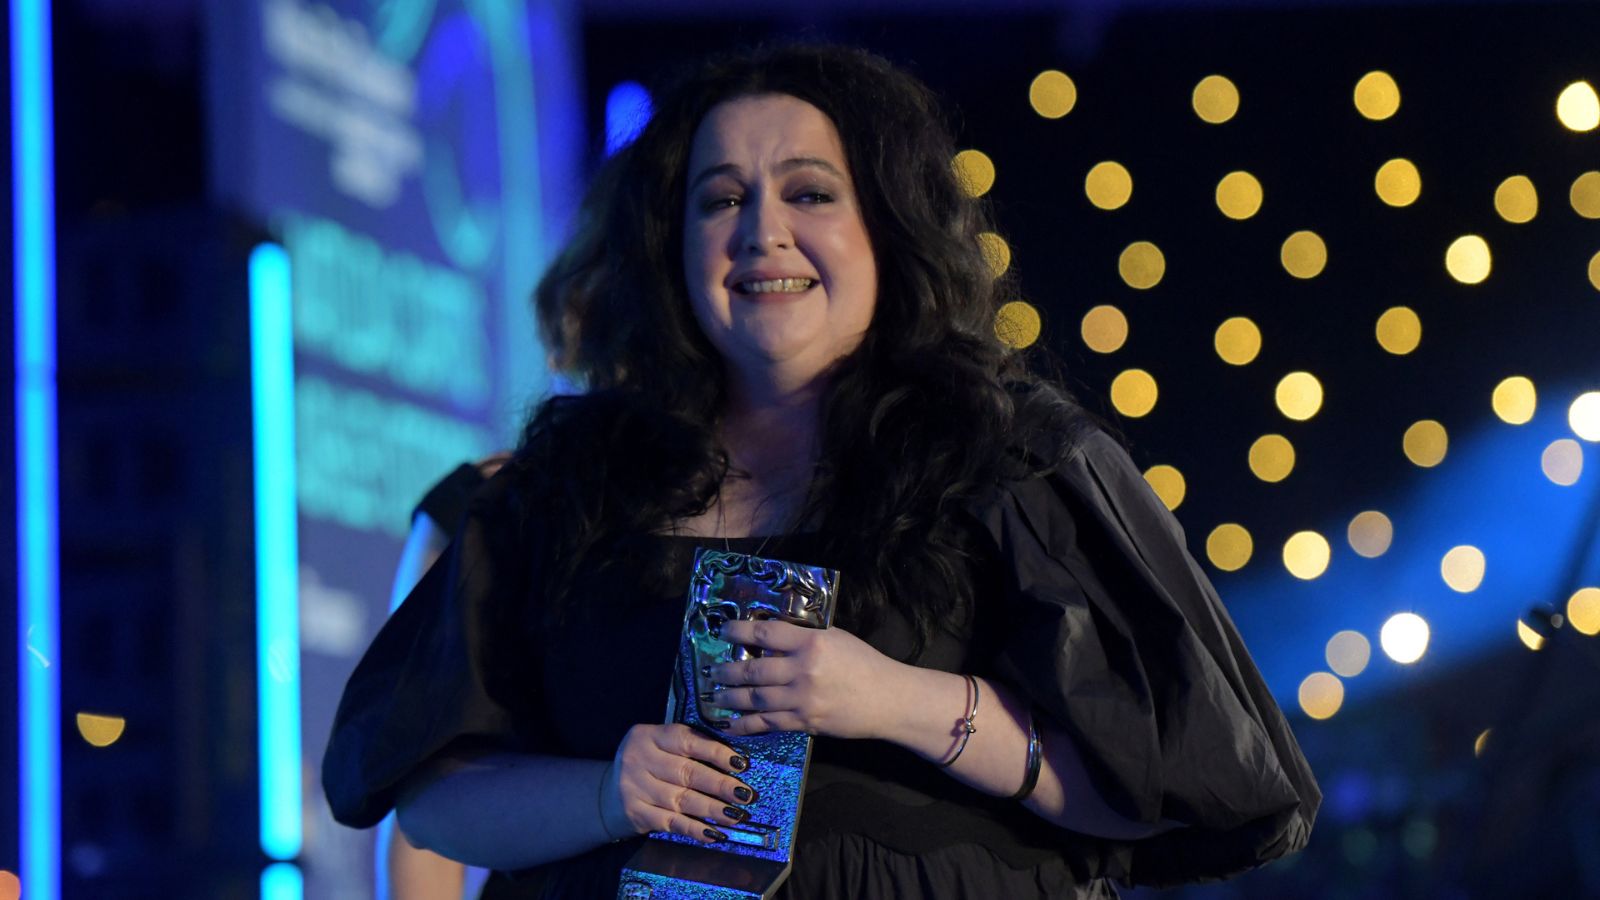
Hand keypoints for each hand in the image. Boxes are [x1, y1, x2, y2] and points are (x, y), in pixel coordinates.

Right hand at [605, 723, 757, 843]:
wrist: (607, 795)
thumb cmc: (645, 767)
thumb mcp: (657, 747)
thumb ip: (687, 748)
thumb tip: (734, 762)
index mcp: (648, 736)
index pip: (687, 741)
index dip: (716, 753)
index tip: (741, 764)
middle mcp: (638, 759)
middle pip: (687, 772)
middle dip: (721, 785)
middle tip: (746, 795)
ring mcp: (635, 788)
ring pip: (682, 799)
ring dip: (713, 809)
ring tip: (736, 815)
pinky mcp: (636, 814)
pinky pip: (672, 822)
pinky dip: (696, 829)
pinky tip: (714, 833)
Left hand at [708, 620, 898, 739]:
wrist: (889, 699)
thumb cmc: (864, 663)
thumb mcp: (835, 638)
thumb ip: (803, 637)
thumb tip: (767, 635)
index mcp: (812, 642)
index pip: (764, 633)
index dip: (738, 631)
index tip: (723, 631)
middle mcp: (804, 669)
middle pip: (754, 669)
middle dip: (727, 671)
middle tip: (711, 671)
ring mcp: (803, 699)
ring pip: (756, 698)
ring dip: (730, 698)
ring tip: (715, 696)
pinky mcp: (805, 722)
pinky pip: (768, 724)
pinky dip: (746, 724)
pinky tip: (731, 724)